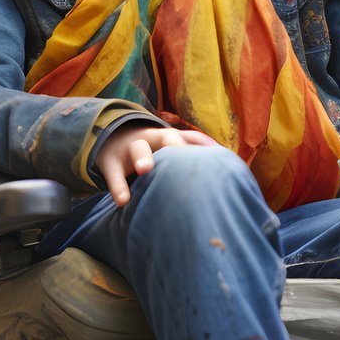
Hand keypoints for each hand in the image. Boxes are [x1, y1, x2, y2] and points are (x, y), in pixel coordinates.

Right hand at [94, 124, 220, 205]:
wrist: (113, 139)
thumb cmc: (152, 153)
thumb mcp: (169, 151)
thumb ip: (192, 157)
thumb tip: (228, 169)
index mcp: (171, 139)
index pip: (192, 140)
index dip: (206, 148)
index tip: (221, 160)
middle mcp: (154, 140)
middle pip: (168, 138)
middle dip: (178, 147)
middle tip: (187, 161)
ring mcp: (131, 149)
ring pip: (139, 148)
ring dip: (143, 158)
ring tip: (146, 169)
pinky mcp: (111, 162)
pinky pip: (114, 174)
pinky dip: (118, 187)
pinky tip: (123, 200)